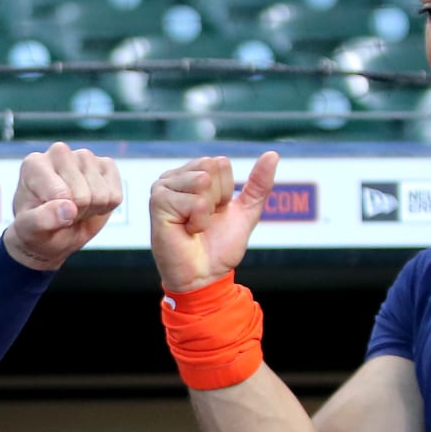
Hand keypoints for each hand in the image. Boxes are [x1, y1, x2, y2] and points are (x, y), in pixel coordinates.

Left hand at [3, 142, 122, 269]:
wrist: (52, 232)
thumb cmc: (37, 228)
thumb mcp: (30, 229)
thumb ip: (43, 219)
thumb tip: (69, 208)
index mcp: (35, 164)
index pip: (60, 194)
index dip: (59, 214)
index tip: (47, 214)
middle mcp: (59, 153)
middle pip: (83, 195)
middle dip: (76, 213)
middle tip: (63, 213)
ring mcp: (84, 157)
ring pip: (102, 195)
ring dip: (91, 210)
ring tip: (75, 208)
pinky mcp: (106, 165)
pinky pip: (116, 195)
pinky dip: (106, 207)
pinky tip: (91, 202)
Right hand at [149, 151, 278, 291]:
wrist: (205, 277)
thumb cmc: (219, 248)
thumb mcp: (245, 212)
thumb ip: (259, 184)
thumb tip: (272, 154)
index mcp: (192, 175)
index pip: (220, 162)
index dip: (225, 191)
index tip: (214, 212)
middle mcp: (174, 177)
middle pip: (211, 166)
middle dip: (216, 198)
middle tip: (203, 219)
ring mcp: (162, 188)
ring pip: (202, 181)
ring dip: (206, 211)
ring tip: (193, 226)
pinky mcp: (158, 203)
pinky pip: (195, 201)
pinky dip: (198, 221)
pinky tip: (186, 231)